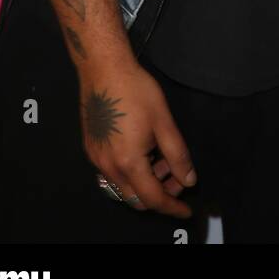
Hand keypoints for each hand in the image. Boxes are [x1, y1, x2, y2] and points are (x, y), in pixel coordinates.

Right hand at [78, 58, 197, 217]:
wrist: (103, 68)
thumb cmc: (135, 90)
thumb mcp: (164, 122)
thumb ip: (177, 155)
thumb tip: (188, 180)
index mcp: (128, 163)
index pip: (153, 199)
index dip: (172, 207)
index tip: (186, 210)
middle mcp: (108, 167)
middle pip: (136, 197)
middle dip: (160, 193)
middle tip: (177, 176)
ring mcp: (96, 159)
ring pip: (123, 186)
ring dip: (145, 181)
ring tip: (161, 158)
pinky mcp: (91, 148)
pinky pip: (112, 172)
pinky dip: (130, 171)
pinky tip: (143, 150)